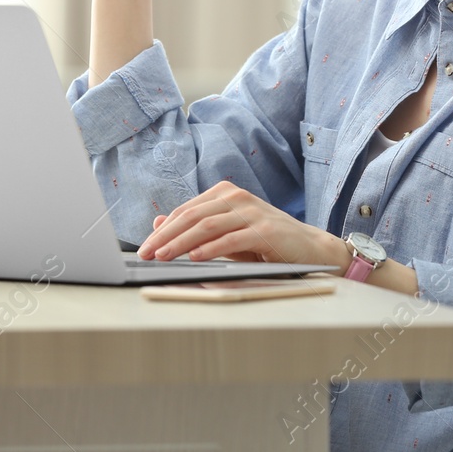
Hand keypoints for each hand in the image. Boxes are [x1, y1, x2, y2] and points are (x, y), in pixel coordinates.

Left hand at [136, 181, 346, 272]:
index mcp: (225, 194)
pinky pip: (232, 238)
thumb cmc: (264, 242)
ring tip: (163, 256)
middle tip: (146, 252)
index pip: (186, 211)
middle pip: (192, 216)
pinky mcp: (265, 230)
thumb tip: (159, 223)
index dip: (162, 229)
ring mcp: (252, 211)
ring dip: (181, 242)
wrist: (308, 248)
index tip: (144, 246)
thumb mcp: (226, 234)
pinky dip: (211, 249)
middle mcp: (237, 197)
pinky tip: (195, 257)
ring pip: (208, 225)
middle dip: (165, 236)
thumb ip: (196, 228)